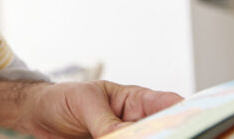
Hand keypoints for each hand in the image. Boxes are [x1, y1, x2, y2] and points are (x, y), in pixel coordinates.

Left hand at [26, 80, 182, 138]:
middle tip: (170, 138)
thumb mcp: (84, 103)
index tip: (194, 125)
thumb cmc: (64, 98)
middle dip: (170, 136)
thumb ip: (106, 121)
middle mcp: (137, 124)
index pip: (171, 105)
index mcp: (136, 101)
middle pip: (165, 133)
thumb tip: (121, 135)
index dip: (188, 114)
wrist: (39, 115)